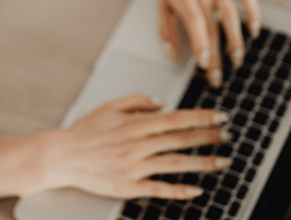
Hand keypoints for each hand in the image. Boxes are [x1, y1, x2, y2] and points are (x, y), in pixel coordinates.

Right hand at [41, 94, 231, 198]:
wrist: (61, 156)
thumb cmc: (84, 132)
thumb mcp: (110, 107)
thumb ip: (137, 100)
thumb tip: (162, 102)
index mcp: (136, 123)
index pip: (177, 118)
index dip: (202, 117)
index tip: (221, 117)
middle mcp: (139, 144)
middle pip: (182, 140)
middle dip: (209, 138)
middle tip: (229, 137)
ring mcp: (135, 166)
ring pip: (176, 163)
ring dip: (203, 163)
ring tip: (223, 162)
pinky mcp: (129, 186)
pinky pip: (159, 188)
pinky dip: (179, 190)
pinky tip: (196, 190)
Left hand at [158, 0, 260, 87]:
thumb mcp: (162, 3)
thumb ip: (165, 29)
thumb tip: (170, 53)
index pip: (195, 24)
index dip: (201, 45)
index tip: (204, 65)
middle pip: (213, 26)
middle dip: (217, 54)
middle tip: (218, 76)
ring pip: (231, 14)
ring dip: (236, 39)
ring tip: (237, 58)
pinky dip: (252, 13)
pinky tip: (254, 31)